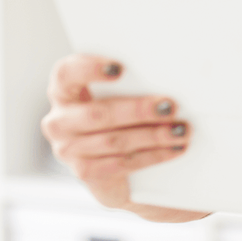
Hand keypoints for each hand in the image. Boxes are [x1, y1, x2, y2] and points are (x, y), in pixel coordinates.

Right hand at [40, 54, 204, 221]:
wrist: (113, 160)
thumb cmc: (120, 112)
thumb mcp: (118, 94)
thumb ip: (131, 83)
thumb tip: (169, 78)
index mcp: (64, 91)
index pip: (66, 73)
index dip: (89, 69)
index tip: (120, 69)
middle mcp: (60, 121)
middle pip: (97, 114)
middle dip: (138, 110)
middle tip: (170, 106)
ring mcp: (68, 150)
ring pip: (114, 141)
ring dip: (153, 135)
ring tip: (181, 130)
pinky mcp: (86, 172)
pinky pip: (122, 163)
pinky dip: (153, 156)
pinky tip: (174, 148)